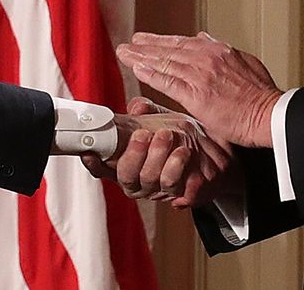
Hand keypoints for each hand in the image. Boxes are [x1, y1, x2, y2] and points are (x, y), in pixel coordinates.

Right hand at [79, 98, 233, 207]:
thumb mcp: (160, 118)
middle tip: (143, 134)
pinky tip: (182, 153)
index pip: (102, 168)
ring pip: (150, 180)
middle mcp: (138, 180)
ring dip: (157, 156)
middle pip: (126, 176)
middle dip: (133, 154)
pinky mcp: (180, 195)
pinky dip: (177, 168)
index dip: (94, 163)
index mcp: (125, 162)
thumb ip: (146, 112)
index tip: (90, 151)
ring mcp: (158, 190)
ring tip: (167, 136)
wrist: (214, 150)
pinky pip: (174, 187)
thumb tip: (137, 108)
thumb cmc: (179, 135)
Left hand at [116, 31, 282, 147]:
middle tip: (127, 44)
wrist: (270, 115)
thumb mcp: (246, 62)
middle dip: (145, 46)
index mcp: (218, 51)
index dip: (161, 41)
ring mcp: (200, 75)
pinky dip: (150, 74)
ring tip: (124, 54)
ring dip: (141, 57)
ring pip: (164, 62)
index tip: (146, 39)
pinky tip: (136, 69)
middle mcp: (206, 58)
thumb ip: (223, 50)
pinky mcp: (196, 95)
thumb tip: (205, 37)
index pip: (182, 42)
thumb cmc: (261, 96)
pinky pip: (167, 82)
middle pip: (169, 49)